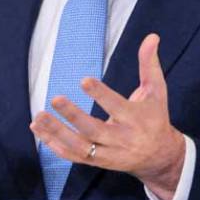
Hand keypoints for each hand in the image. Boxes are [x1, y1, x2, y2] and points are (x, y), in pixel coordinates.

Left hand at [29, 33, 185, 199]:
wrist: (161, 157)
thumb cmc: (155, 118)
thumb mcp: (157, 91)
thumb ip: (150, 64)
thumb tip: (152, 36)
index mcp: (136, 119)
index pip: (116, 105)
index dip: (100, 94)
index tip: (83, 80)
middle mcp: (122, 139)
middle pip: (94, 130)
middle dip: (73, 116)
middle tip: (55, 98)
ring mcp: (108, 153)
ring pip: (80, 147)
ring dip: (57, 133)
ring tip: (38, 117)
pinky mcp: (98, 162)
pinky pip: (74, 157)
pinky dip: (55, 147)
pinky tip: (39, 132)